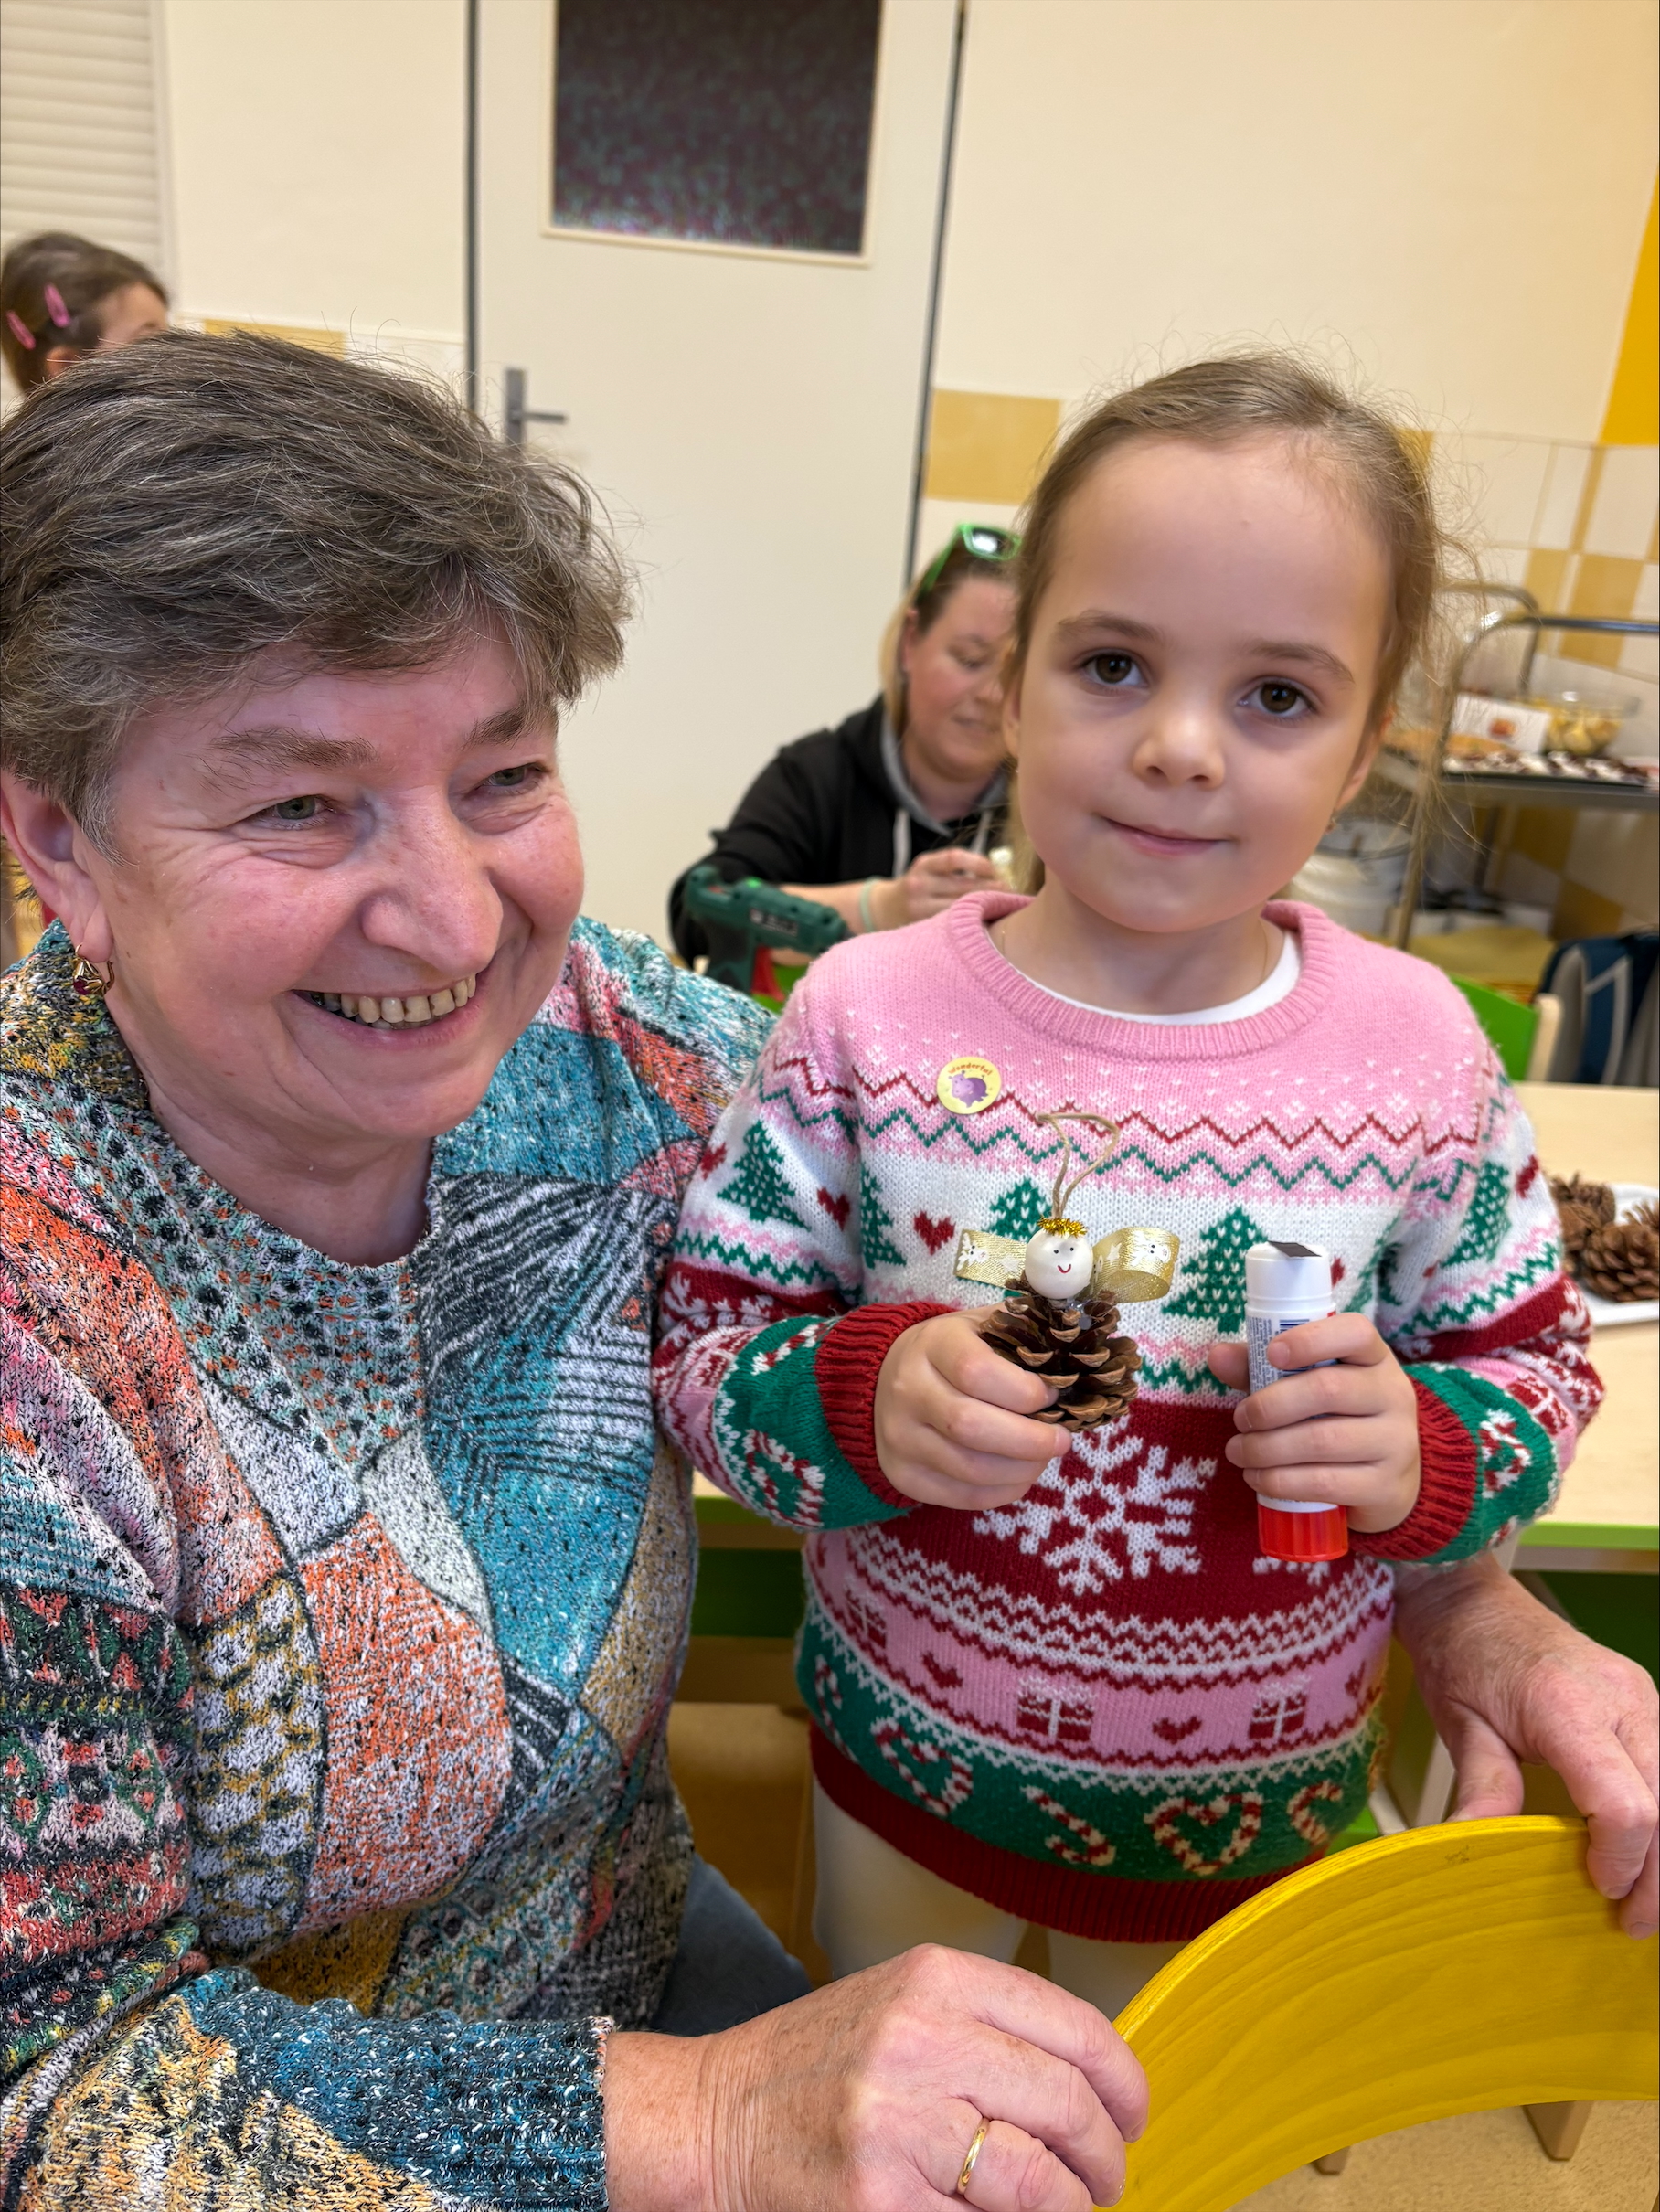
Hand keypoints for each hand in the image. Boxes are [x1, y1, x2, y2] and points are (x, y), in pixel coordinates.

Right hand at [604, 1945, 1148, 2211]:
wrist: (711, 2119)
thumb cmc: (812, 2068)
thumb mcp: (900, 2006)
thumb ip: (986, 2027)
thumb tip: (1090, 2084)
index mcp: (934, 1981)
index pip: (1074, 2027)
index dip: (1122, 2084)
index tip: (1130, 2117)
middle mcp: (921, 2040)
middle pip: (1067, 2103)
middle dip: (1104, 2159)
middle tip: (1103, 2183)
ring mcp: (899, 2124)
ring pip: (1039, 2178)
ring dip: (1071, 2206)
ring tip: (1065, 2210)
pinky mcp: (880, 2201)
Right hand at [875, 1310, 1062, 1508]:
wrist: (887, 1381)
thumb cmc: (952, 1353)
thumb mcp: (982, 1326)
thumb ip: (1026, 1331)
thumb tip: (1080, 1347)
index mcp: (932, 1345)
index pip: (976, 1371)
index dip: (1024, 1390)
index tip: (1053, 1394)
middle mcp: (908, 1391)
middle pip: (971, 1425)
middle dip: (1030, 1439)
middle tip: (1061, 1440)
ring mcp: (900, 1437)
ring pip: (970, 1468)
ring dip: (1021, 1469)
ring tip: (1043, 1457)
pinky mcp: (903, 1475)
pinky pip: (962, 1495)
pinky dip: (1003, 1491)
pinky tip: (1020, 1474)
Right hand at [878, 847, 998, 928]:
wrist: (882, 909)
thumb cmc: (917, 887)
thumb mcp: (928, 870)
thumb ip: (953, 868)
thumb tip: (997, 870)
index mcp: (922, 865)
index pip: (954, 858)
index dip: (979, 863)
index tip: (997, 870)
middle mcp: (918, 885)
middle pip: (962, 886)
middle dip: (990, 888)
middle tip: (1011, 891)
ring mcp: (919, 909)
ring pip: (960, 909)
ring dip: (985, 907)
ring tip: (1004, 906)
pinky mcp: (920, 928)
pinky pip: (952, 926)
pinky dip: (971, 923)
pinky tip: (986, 922)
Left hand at [1207, 1314, 1420, 1533]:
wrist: (1389, 1479)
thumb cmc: (1337, 1418)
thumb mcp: (1307, 1384)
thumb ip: (1261, 1368)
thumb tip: (1217, 1357)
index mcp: (1374, 1358)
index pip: (1354, 1333)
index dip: (1310, 1339)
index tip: (1271, 1353)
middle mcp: (1393, 1395)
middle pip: (1328, 1390)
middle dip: (1270, 1406)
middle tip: (1239, 1419)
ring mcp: (1395, 1442)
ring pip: (1322, 1441)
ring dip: (1267, 1448)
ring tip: (1239, 1452)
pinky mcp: (1385, 1487)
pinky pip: (1325, 1483)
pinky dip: (1281, 1481)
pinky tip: (1258, 1478)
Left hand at [1396, 1551, 1657, 1937]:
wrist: (1470, 1597)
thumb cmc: (1461, 1654)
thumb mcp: (1459, 1723)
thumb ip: (1482, 1788)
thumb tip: (1472, 1848)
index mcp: (1569, 1706)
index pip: (1626, 1805)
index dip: (1623, 1862)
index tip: (1599, 1892)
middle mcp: (1623, 1699)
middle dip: (1659, 1877)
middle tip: (1632, 1924)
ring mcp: (1643, 1698)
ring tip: (1644, 1898)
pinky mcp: (1648, 1704)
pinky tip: (1649, 1852)